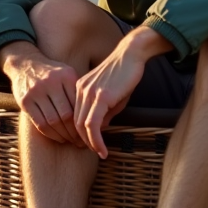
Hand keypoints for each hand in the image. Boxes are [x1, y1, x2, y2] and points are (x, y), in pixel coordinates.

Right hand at [0, 42, 84, 146]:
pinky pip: (40, 124)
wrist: (25, 64)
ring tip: (71, 141)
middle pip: (66, 115)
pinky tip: (58, 137)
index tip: (91, 132)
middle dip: (75, 132)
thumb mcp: (68, 74)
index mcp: (66, 75)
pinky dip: (51, 134)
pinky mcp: (25, 101)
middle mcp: (51, 82)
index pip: (79, 104)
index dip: (86, 121)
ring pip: (53, 121)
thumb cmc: (53, 74)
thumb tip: (101, 116)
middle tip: (82, 142)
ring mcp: (36, 91)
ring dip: (64, 136)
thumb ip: (80, 91)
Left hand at [75, 27, 171, 157]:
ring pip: (82, 126)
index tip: (88, 145)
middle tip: (94, 152)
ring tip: (100, 153)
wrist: (132, 54)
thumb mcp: (112, 95)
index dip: (80, 133)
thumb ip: (104, 111)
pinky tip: (103, 149)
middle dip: (83, 141)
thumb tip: (100, 129)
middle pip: (75, 123)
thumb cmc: (125, 73)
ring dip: (90, 144)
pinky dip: (96, 140)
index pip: (75, 116)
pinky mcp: (101, 97)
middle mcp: (80, 91)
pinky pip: (93, 124)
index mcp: (80, 89)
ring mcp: (89, 93)